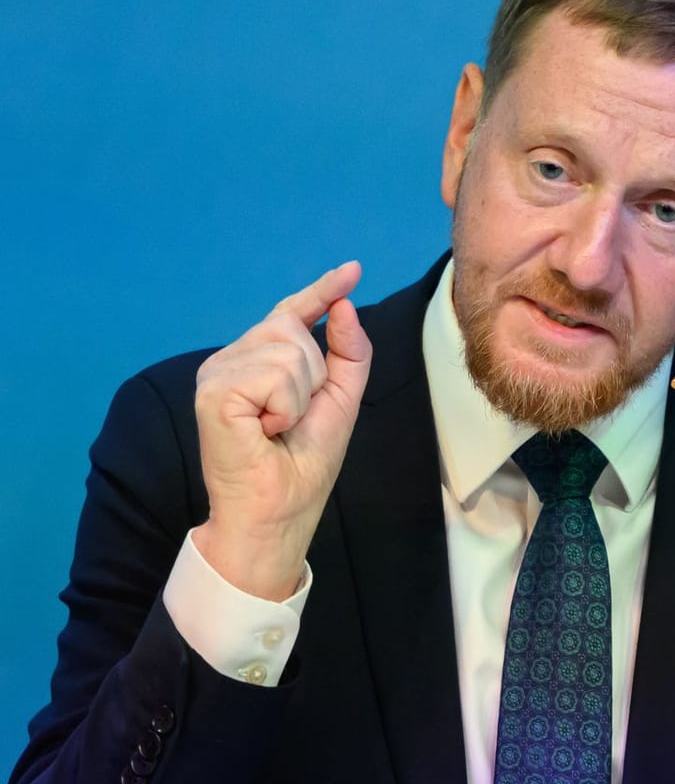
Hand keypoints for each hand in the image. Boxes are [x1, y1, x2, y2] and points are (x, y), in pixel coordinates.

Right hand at [192, 262, 371, 599]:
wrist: (275, 514)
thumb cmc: (301, 466)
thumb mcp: (339, 402)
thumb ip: (347, 353)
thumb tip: (344, 305)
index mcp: (256, 363)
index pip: (291, 315)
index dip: (321, 290)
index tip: (352, 269)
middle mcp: (229, 360)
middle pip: (294, 329)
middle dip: (313, 377)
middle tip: (289, 421)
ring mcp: (215, 372)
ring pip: (288, 349)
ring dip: (299, 396)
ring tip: (276, 428)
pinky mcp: (213, 391)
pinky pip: (274, 374)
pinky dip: (285, 407)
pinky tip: (265, 431)